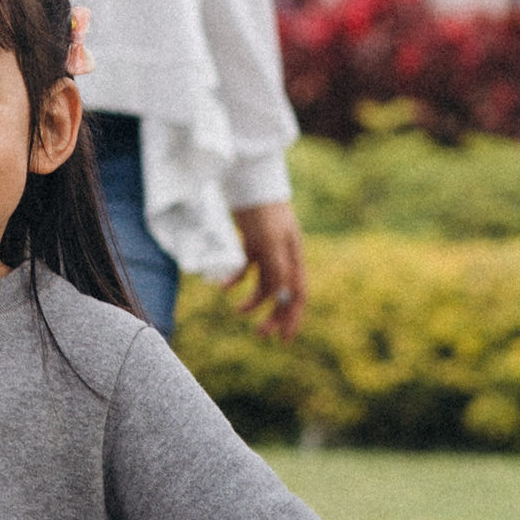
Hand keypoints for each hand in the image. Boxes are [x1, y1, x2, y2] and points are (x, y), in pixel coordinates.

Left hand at [225, 200, 306, 340]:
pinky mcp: (252, 242)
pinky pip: (246, 267)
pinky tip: (222, 285)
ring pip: (264, 283)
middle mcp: (285, 256)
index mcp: (294, 257)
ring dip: (253, 300)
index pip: (298, 295)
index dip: (293, 317)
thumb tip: (281, 298)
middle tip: (261, 335)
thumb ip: (277, 268)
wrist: (249, 181)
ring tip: (237, 310)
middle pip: (282, 293)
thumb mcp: (270, 241)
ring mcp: (268, 250)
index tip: (284, 338)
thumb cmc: (263, 211)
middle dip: (273, 315)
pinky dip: (236, 278)